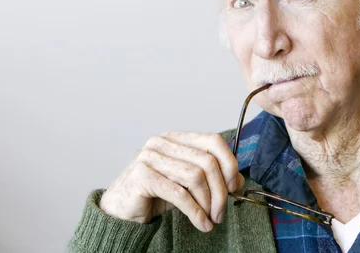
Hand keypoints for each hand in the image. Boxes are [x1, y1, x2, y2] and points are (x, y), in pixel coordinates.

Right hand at [99, 132, 244, 231]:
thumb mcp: (187, 184)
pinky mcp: (142, 175)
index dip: (229, 163)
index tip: (234, 186)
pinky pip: (179, 193)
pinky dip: (195, 211)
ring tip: (211, 219)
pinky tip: (201, 223)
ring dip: (208, 203)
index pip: (213, 141)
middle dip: (220, 190)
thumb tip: (239, 180)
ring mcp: (150, 156)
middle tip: (221, 212)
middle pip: (207, 162)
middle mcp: (163, 142)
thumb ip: (211, 177)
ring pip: (195, 177)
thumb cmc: (154, 194)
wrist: (120, 210)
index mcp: (176, 138)